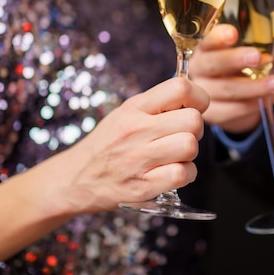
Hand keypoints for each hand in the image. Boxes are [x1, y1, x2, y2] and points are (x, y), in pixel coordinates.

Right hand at [0, 77, 208, 274]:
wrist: (74, 179)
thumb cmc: (106, 145)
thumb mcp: (125, 114)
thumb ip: (157, 104)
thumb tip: (193, 95)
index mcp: (134, 108)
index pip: (180, 87)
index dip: (199, 97)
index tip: (195, 107)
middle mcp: (136, 130)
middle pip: (193, 120)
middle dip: (196, 129)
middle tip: (183, 135)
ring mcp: (139, 159)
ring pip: (190, 147)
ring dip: (190, 154)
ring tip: (176, 156)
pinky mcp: (143, 187)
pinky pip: (182, 175)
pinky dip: (185, 175)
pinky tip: (172, 172)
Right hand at [189, 22, 273, 133]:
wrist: (236, 103)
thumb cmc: (243, 70)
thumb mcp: (260, 54)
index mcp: (206, 48)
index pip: (207, 40)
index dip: (218, 37)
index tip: (233, 33)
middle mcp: (199, 69)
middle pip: (213, 63)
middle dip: (235, 59)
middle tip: (258, 58)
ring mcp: (203, 93)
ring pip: (227, 89)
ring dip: (254, 87)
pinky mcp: (212, 115)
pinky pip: (233, 110)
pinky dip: (255, 104)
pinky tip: (273, 97)